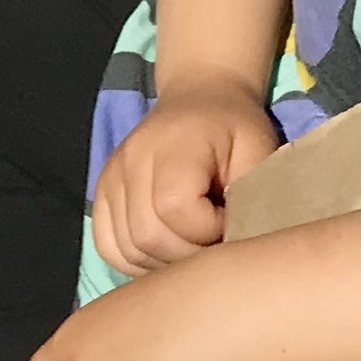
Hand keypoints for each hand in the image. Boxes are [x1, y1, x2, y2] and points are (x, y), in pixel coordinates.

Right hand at [91, 81, 280, 276]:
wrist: (199, 98)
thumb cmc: (235, 128)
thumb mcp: (259, 152)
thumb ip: (251, 197)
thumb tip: (240, 245)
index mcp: (173, 147)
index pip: (174, 209)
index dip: (207, 231)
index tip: (228, 221)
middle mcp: (131, 161)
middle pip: (146, 236)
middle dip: (186, 255)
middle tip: (213, 243)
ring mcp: (110, 178)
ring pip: (126, 248)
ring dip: (163, 262)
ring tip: (192, 246)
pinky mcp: (101, 194)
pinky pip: (107, 246)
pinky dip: (136, 260)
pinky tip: (165, 251)